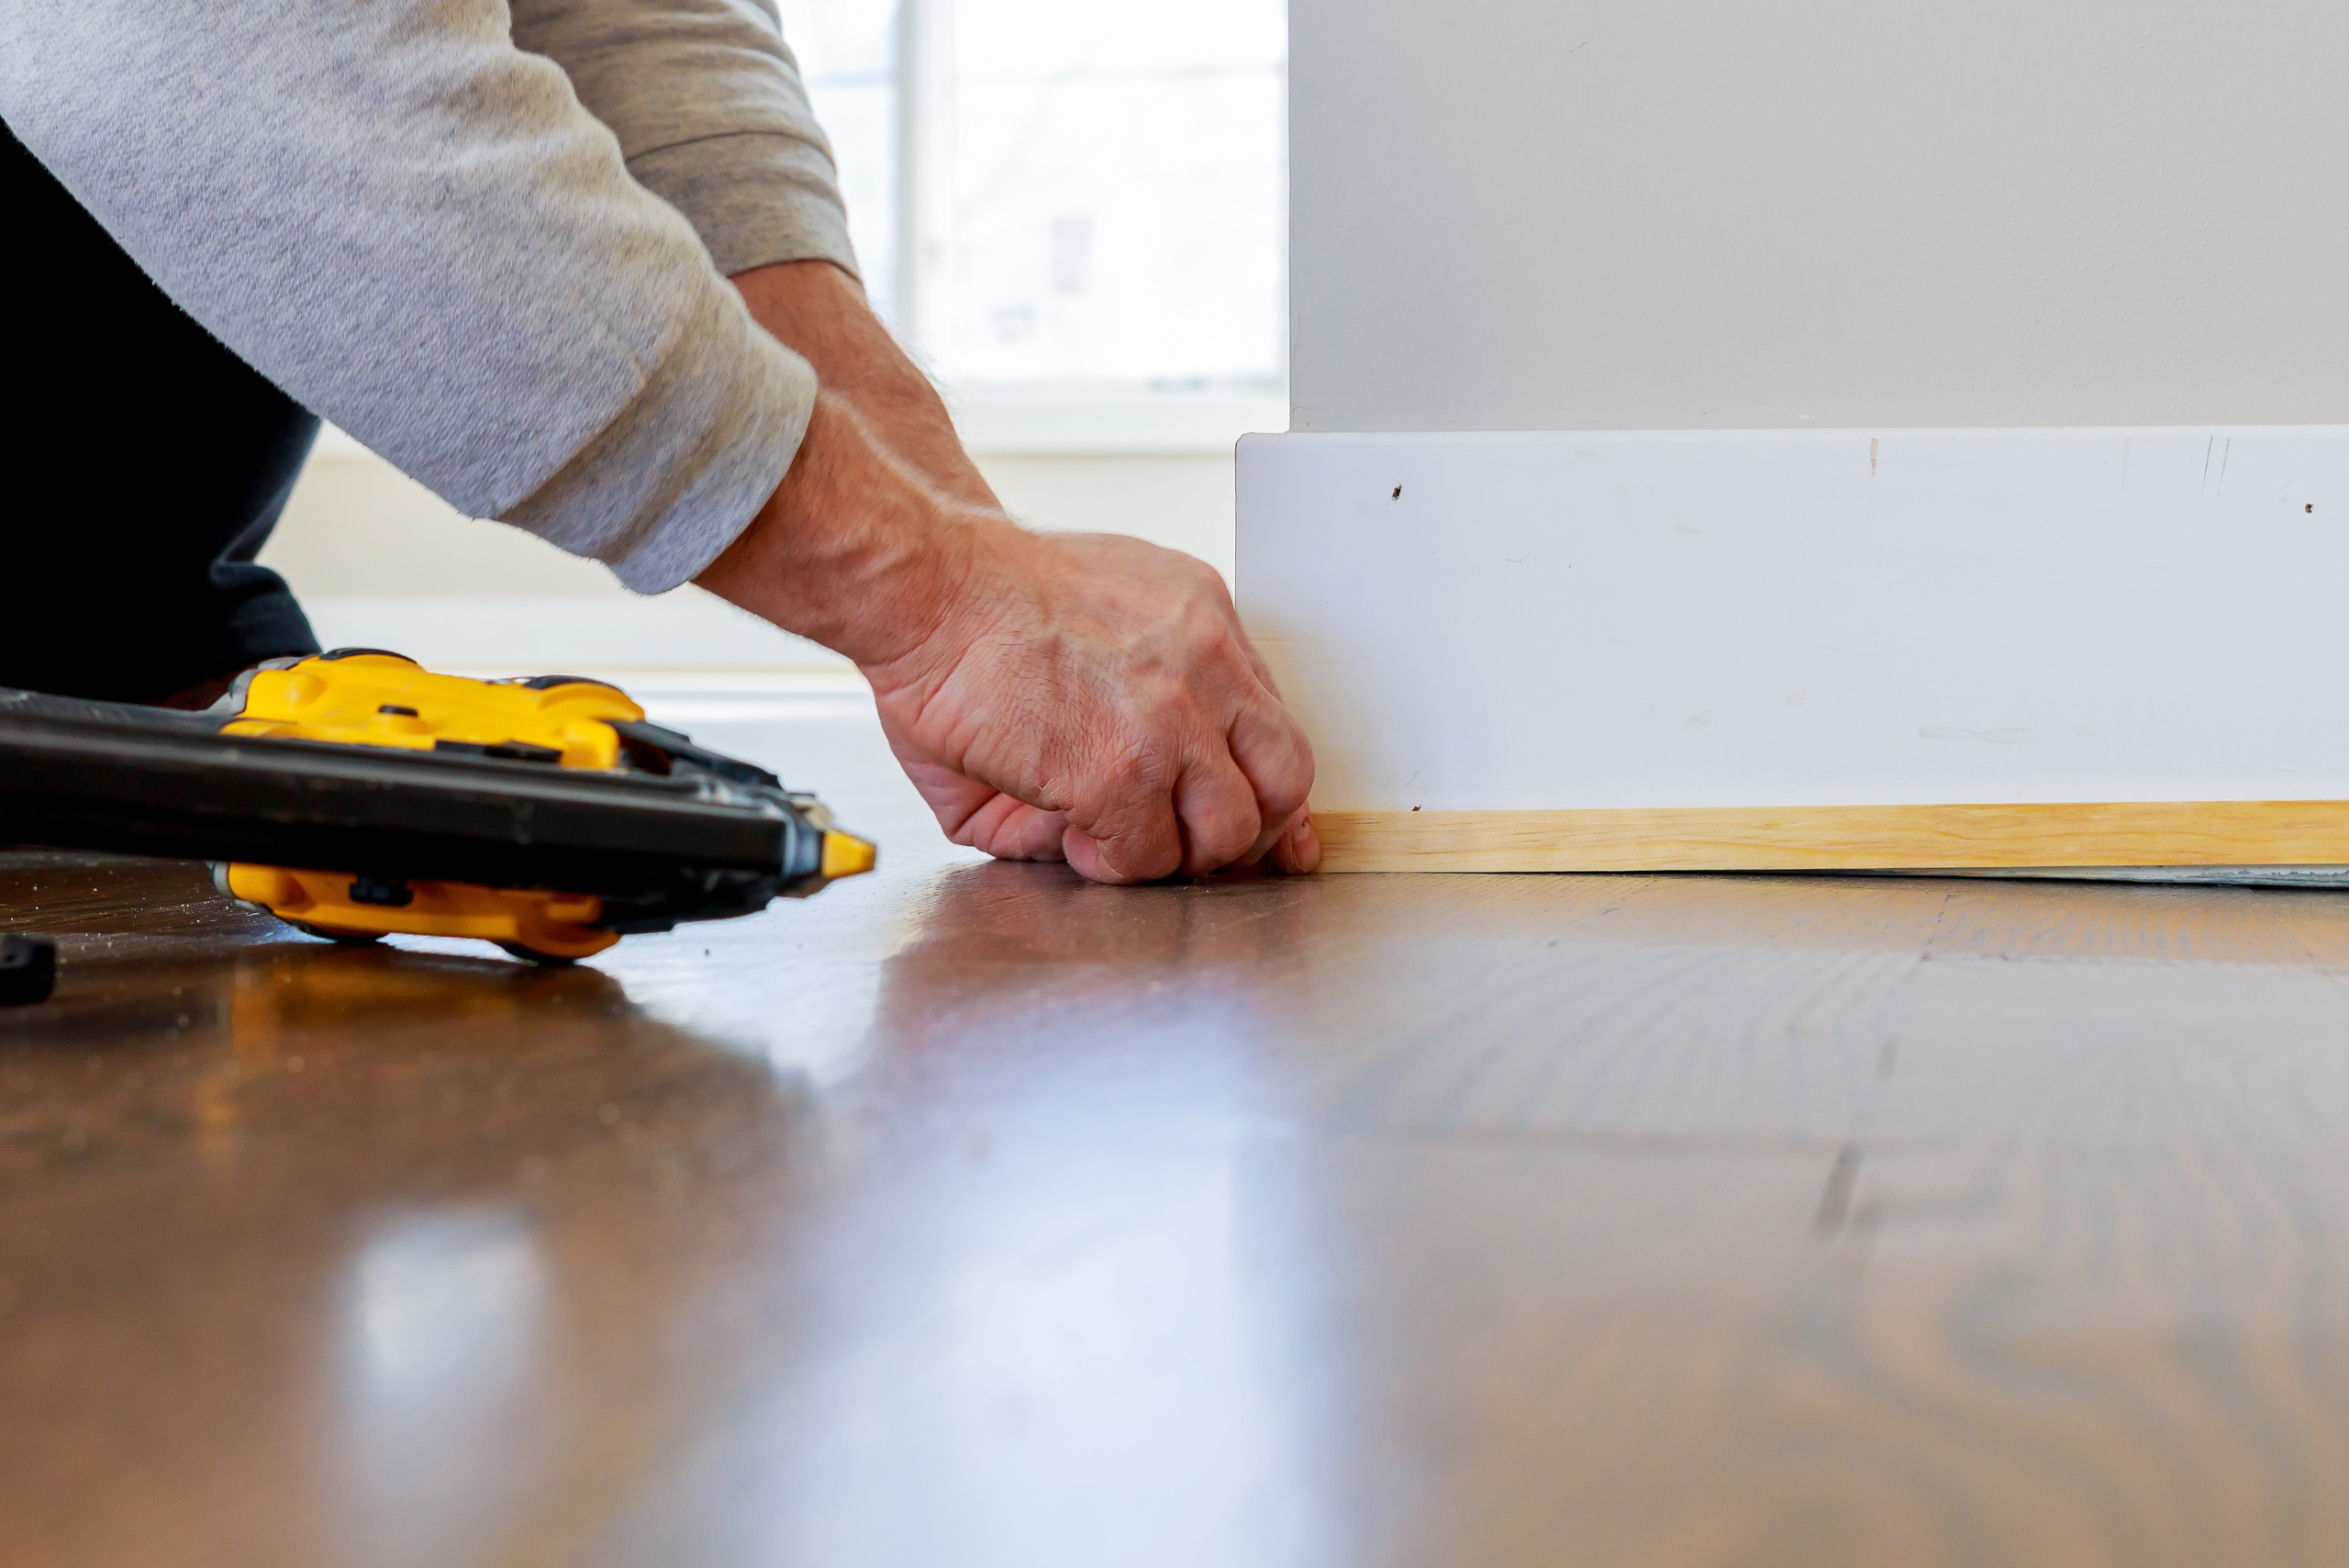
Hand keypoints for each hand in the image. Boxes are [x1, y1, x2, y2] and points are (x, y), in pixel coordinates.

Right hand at [700, 264, 1317, 879]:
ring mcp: (1169, 720)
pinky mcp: (1121, 770)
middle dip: (1244, 831)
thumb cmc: (980, 602)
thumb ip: (1138, 709)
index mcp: (1202, 622)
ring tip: (1120, 838)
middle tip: (1188, 845)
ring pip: (1232, 830)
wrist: (925, 583)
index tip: (1272, 828)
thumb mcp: (1093, 631)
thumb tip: (1145, 781)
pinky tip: (1076, 835)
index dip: (1269, 789)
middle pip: (1284, 780)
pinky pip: (1149, 854)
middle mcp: (1205, 664)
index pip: (1275, 724)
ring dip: (1175, 853)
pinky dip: (1114, 863)